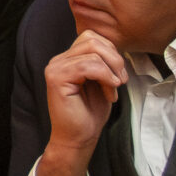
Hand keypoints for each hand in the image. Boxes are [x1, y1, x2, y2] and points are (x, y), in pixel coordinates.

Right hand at [37, 30, 128, 175]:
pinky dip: (105, 77)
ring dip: (111, 70)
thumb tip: (115, 48)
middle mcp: (58, 60)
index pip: (91, 36)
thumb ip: (103, 61)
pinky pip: (88, 65)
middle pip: (92, 39)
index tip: (118, 75)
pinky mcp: (56, 78)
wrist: (79, 138)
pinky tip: (108, 93)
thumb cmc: (89, 113)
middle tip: (120, 81)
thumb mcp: (102, 80)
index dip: (111, 52)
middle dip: (115, 59)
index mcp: (68, 58)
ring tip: (112, 88)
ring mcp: (55, 68)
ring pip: (92, 51)